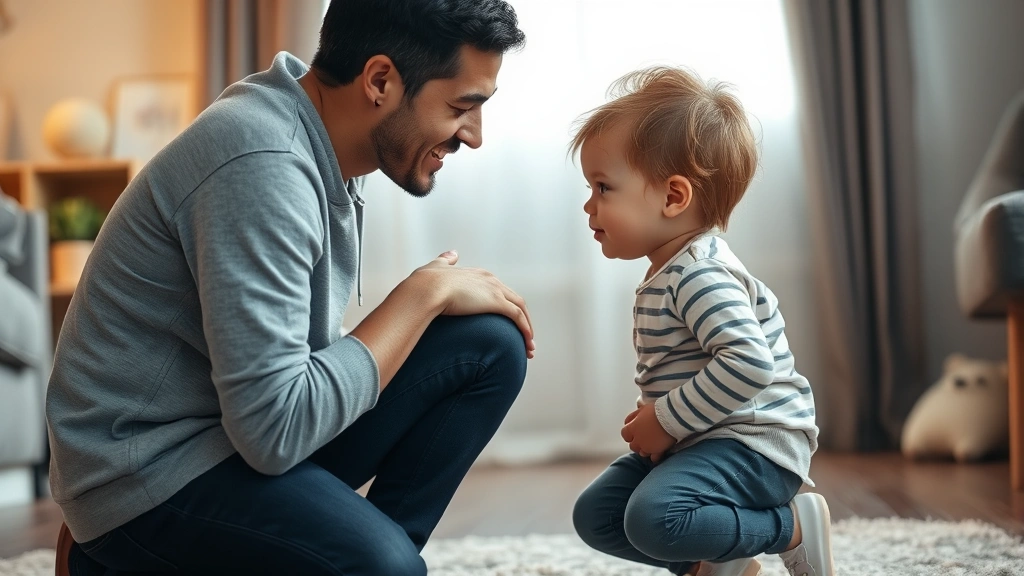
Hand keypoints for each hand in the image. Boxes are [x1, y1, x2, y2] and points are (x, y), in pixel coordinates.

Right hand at [412, 251, 535, 357]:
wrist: (426, 289)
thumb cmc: (424, 284)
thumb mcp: (436, 267)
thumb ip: (445, 260)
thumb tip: (452, 253)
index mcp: (479, 275)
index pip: (500, 291)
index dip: (507, 307)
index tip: (508, 324)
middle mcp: (491, 280)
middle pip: (515, 300)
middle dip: (523, 320)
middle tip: (525, 338)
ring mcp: (494, 289)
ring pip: (520, 309)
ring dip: (527, 329)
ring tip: (529, 349)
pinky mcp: (496, 301)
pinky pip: (518, 317)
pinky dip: (525, 330)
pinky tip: (527, 345)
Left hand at [621, 403, 675, 462]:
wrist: (671, 417)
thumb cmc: (657, 410)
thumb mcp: (642, 409)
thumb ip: (633, 416)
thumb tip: (629, 421)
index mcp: (632, 429)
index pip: (625, 434)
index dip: (629, 433)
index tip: (634, 431)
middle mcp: (638, 440)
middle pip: (633, 446)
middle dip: (637, 443)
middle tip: (643, 438)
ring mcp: (647, 447)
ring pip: (642, 453)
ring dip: (645, 450)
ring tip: (651, 444)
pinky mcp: (658, 451)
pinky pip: (654, 458)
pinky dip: (655, 456)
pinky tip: (658, 452)